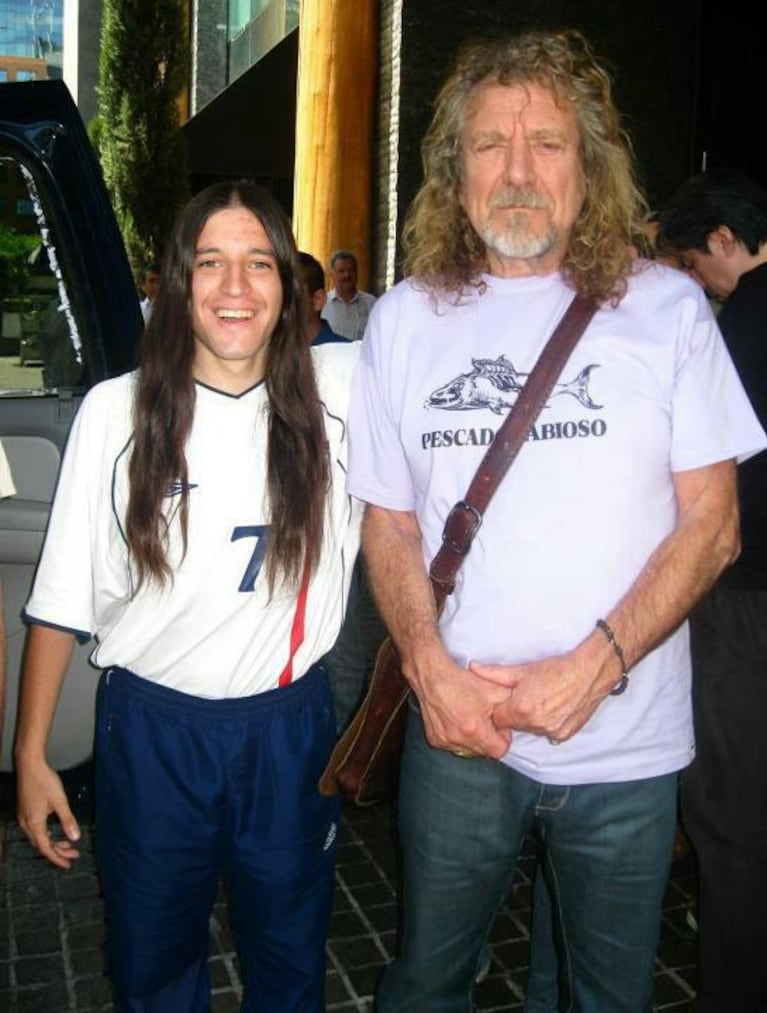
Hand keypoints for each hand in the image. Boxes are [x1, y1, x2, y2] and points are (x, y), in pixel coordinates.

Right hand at [17, 759, 80, 868]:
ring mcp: (23, 817)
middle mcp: (26, 823)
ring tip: (68, 845)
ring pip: (38, 837)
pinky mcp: (24, 810)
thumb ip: (67, 820)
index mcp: (34, 823)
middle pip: (41, 844)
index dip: (57, 858)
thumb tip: (76, 838)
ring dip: (52, 842)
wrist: (29, 765)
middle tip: (74, 854)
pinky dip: (46, 834)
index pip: (46, 848)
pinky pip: (35, 829)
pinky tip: (54, 831)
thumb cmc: (45, 781)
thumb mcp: (60, 801)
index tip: (68, 864)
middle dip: (58, 851)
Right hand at [406, 648, 513, 758]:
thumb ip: (510, 706)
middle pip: (484, 752)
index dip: (503, 739)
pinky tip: (457, 720)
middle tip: (486, 721)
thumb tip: (517, 716)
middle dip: (489, 739)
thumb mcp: (493, 689)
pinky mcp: (434, 739)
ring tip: (471, 719)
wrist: (432, 676)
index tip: (500, 727)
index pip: (499, 751)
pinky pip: (452, 745)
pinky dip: (458, 737)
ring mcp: (444, 741)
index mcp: (474, 729)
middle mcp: (458, 738)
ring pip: (468, 750)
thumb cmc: (461, 681)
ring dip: (473, 739)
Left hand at [472, 646, 615, 743]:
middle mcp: (535, 724)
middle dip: (516, 714)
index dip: (501, 710)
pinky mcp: (564, 735)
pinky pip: (548, 734)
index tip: (507, 700)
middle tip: (526, 697)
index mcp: (521, 709)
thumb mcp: (523, 669)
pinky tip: (553, 709)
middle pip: (515, 726)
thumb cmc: (556, 669)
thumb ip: (495, 673)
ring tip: (542, 701)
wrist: (589, 672)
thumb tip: (473, 668)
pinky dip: (548, 724)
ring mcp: (551, 732)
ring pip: (531, 730)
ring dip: (532, 720)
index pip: (498, 720)